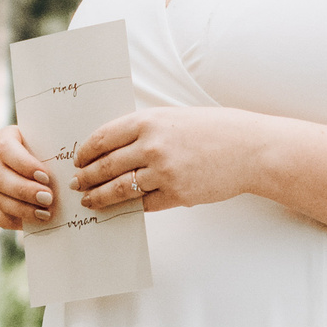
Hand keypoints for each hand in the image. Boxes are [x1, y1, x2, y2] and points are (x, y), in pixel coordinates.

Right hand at [0, 123, 55, 230]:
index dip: (23, 163)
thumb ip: (53, 153)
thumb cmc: (48, 154)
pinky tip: (34, 220)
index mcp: (4, 138)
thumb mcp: (49, 147)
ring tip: (45, 213)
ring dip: (22, 208)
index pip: (5, 147)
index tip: (45, 176)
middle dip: (24, 190)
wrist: (39, 169)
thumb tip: (69, 169)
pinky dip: (16, 219)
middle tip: (48, 198)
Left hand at [72, 107, 268, 211]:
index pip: (103, 138)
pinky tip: (120, 209)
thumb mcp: (173, 117)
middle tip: (77, 184)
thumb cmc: (213, 129)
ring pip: (119, 189)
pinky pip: (144, 204)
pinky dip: (129, 208)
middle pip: (106, 166)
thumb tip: (112, 147)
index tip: (77, 159)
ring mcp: (164, 173)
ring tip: (90, 201)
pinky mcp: (178, 195)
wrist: (249, 149)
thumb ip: (144, 130)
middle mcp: (152, 146)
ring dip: (100, 197)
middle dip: (87, 177)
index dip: (85, 151)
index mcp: (148, 121)